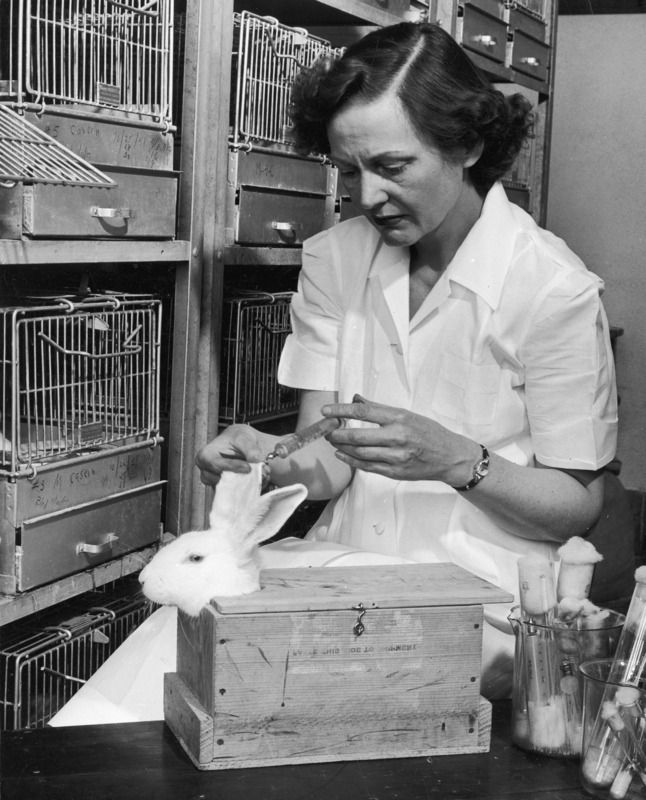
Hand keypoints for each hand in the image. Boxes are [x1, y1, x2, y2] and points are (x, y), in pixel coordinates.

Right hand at [195, 424, 265, 485]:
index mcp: (205, 456)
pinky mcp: (225, 491)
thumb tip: (256, 461)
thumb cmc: (237, 438)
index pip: (216, 465)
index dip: (232, 467)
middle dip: (242, 478)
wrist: (241, 445)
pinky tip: (259, 480)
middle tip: (262, 474)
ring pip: (231, 490)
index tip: (248, 468)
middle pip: (223, 481)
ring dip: (248, 484)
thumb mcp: (243, 438)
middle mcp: (206, 473)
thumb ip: (249, 449)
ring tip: (262, 476)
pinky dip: (249, 488)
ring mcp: (215, 484)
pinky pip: (236, 494)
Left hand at [321, 398, 479, 485]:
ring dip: (342, 447)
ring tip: (333, 440)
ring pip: (360, 453)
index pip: (363, 412)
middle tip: (327, 429)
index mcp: (400, 418)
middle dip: (337, 433)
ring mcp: (396, 457)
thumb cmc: (429, 432)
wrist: (450, 457)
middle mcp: (397, 437)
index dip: (341, 411)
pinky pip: (367, 467)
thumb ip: (380, 408)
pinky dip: (350, 461)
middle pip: (358, 436)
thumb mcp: (408, 414)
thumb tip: (356, 399)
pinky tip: (341, 454)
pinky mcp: (394, 472)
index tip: (326, 410)